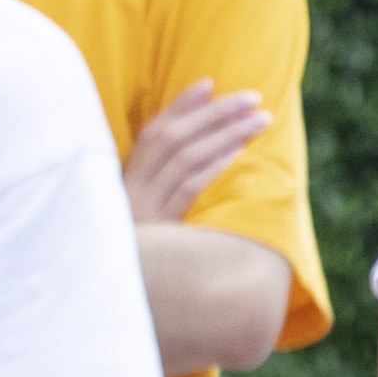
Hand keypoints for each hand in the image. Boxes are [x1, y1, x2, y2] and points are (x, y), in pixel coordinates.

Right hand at [126, 80, 272, 224]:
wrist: (118, 293)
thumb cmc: (145, 236)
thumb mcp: (147, 203)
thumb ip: (162, 171)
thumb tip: (201, 123)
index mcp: (126, 175)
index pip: (152, 131)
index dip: (179, 105)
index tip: (209, 84)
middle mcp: (132, 185)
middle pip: (171, 138)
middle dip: (214, 113)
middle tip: (253, 97)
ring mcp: (144, 206)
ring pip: (185, 159)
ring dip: (225, 134)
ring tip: (259, 120)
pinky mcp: (160, 226)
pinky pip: (188, 189)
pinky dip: (213, 166)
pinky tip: (238, 152)